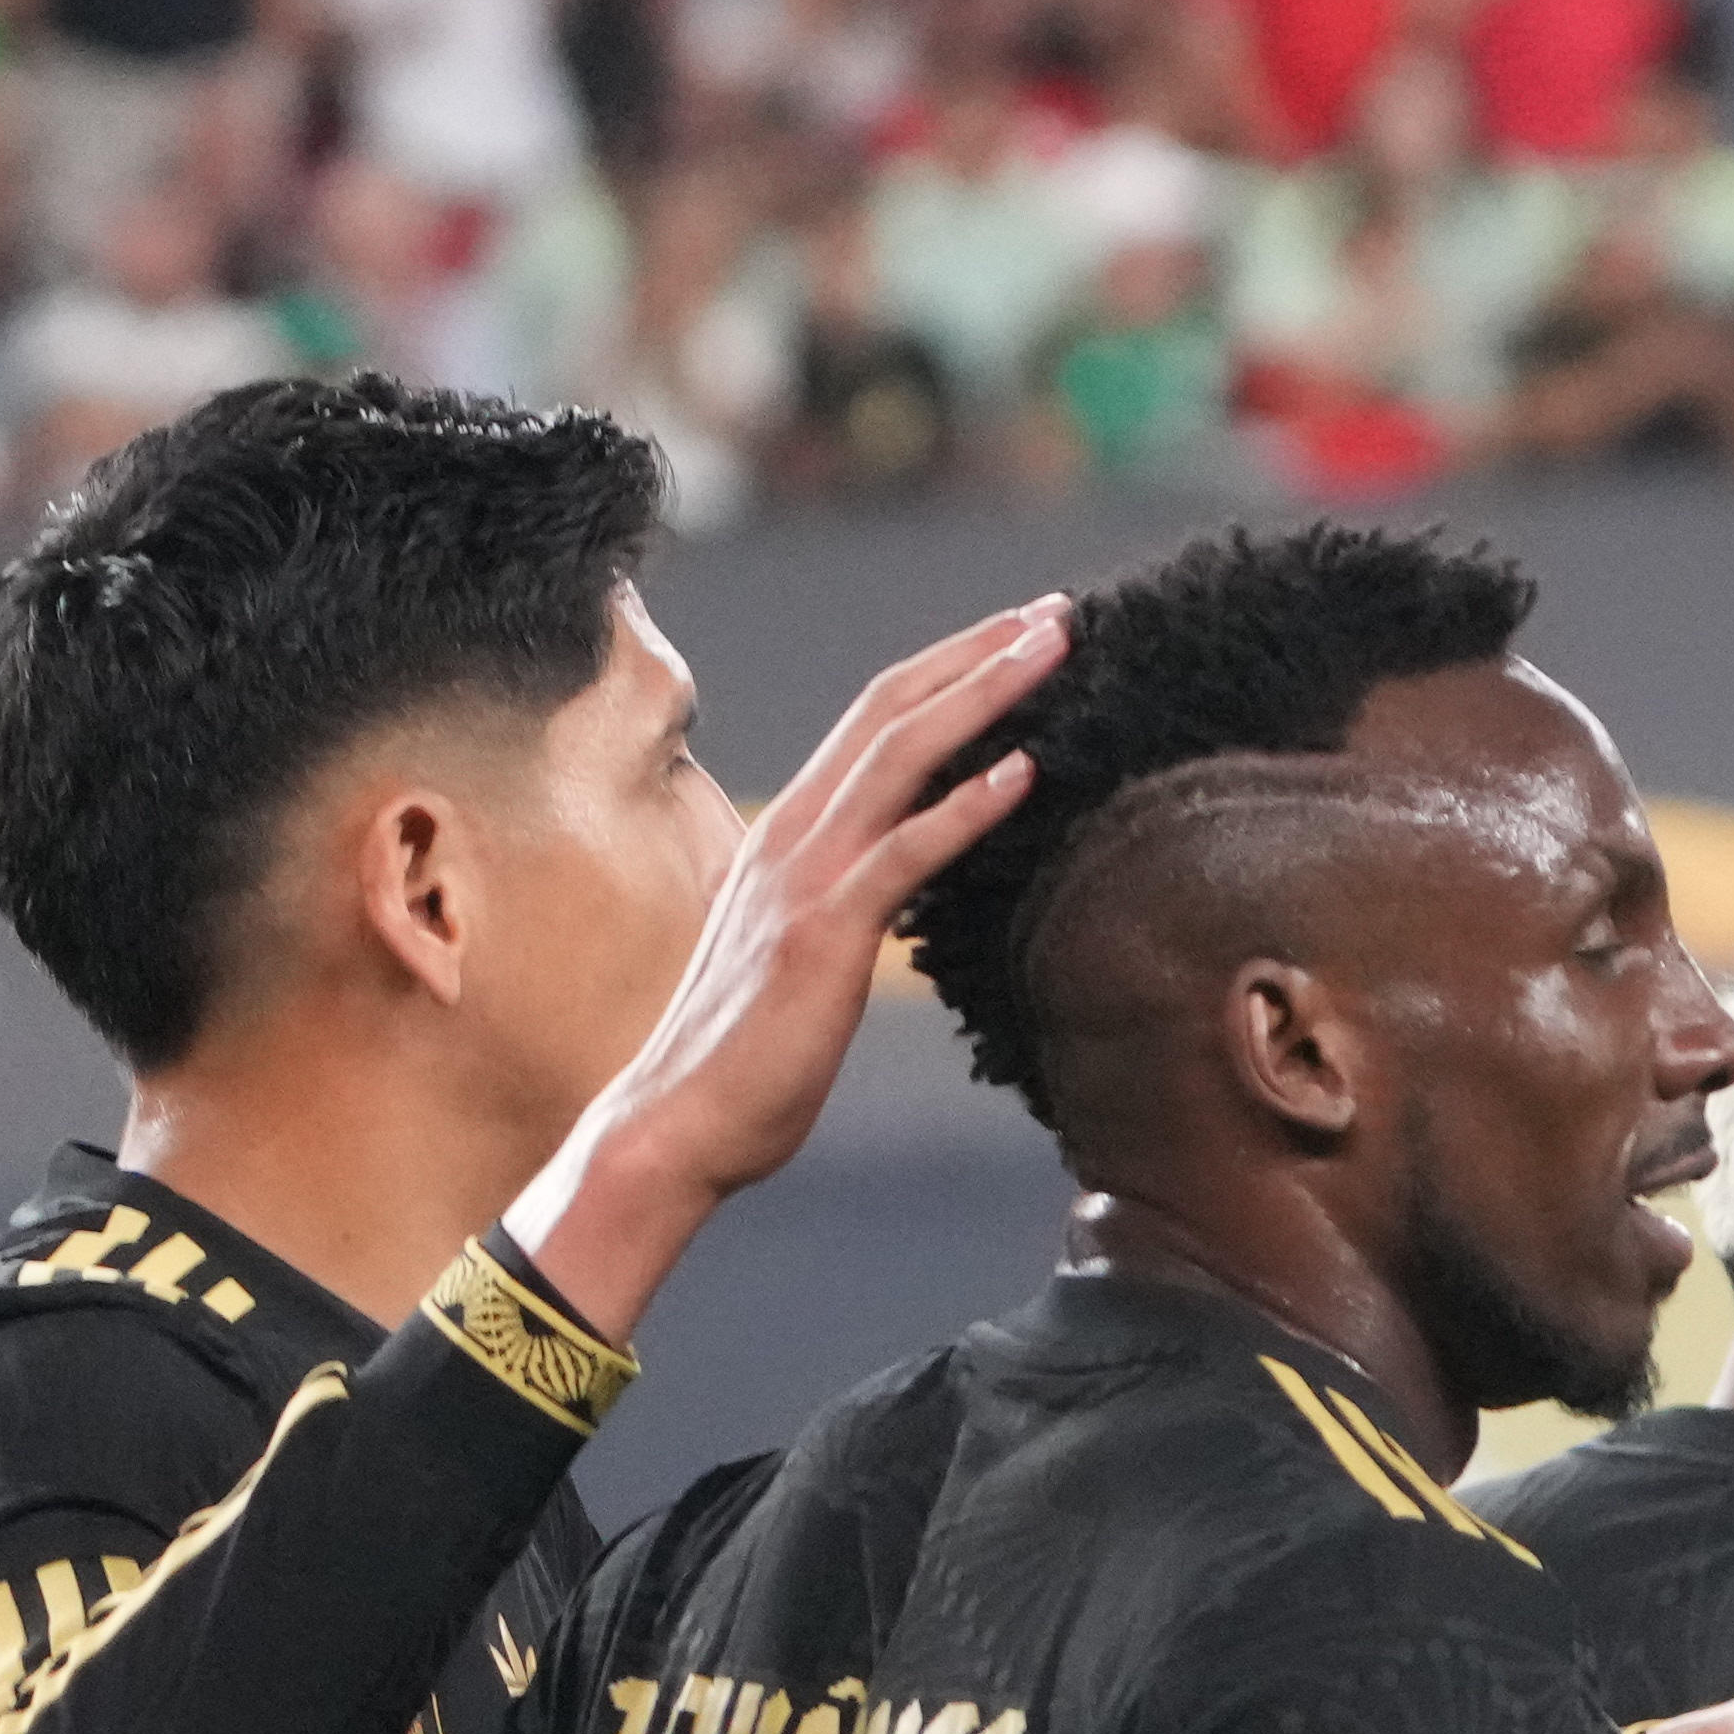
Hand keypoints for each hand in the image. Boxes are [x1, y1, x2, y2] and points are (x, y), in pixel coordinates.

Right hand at [520, 595, 1067, 1279]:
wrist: (677, 1122)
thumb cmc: (744, 1052)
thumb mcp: (799, 947)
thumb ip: (844, 895)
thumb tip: (903, 873)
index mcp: (787, 832)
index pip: (873, 718)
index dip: (948, 666)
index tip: (1018, 632)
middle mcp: (791, 834)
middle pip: (890, 709)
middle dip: (977, 652)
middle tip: (1057, 611)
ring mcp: (802, 880)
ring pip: (900, 756)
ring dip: (983, 695)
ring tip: (1053, 652)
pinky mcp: (821, 936)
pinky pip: (903, 854)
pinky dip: (965, 807)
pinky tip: (1023, 771)